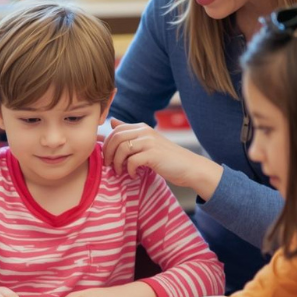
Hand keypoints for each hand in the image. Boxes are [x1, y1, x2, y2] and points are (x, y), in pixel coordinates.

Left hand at [103, 118, 221, 198]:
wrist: (190, 167)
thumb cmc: (167, 157)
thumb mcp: (147, 142)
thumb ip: (130, 132)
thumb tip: (112, 121)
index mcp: (142, 127)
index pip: (116, 130)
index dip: (107, 144)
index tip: (107, 156)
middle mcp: (145, 131)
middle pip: (116, 138)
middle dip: (108, 153)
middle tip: (109, 165)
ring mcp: (150, 142)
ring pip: (121, 149)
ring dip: (117, 163)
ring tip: (120, 171)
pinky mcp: (153, 154)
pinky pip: (132, 161)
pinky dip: (129, 170)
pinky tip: (134, 175)